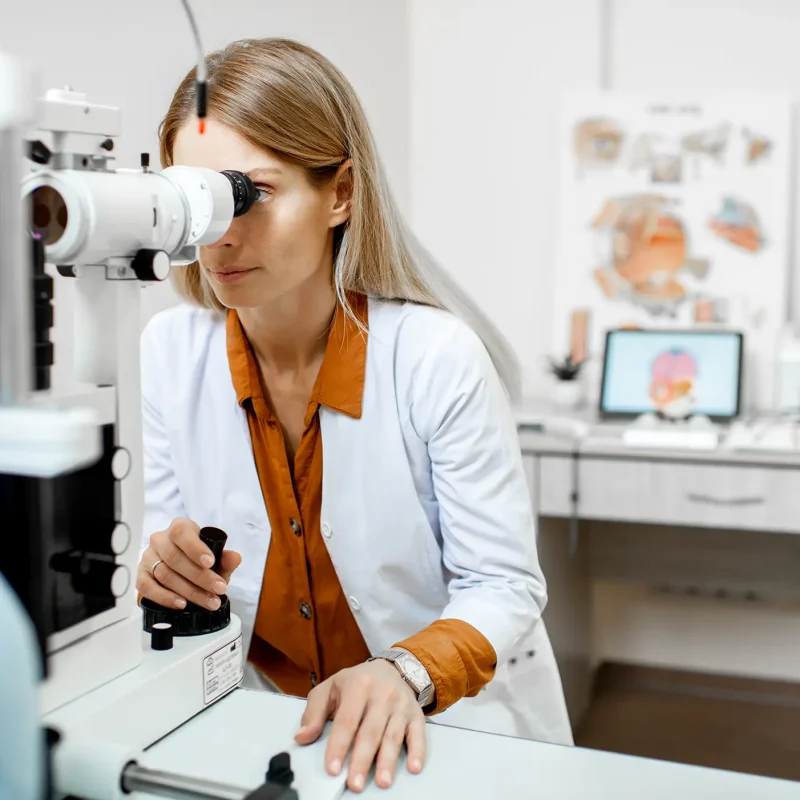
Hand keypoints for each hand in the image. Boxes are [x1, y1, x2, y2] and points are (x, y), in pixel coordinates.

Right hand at [136, 518, 241, 609]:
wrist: (185, 574)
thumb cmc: (201, 562)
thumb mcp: (217, 560)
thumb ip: (226, 559)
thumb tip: (235, 558)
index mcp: (180, 528)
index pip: (181, 532)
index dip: (195, 548)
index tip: (210, 563)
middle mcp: (160, 539)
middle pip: (174, 557)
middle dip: (199, 576)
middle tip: (219, 589)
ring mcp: (148, 557)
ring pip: (164, 574)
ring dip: (188, 591)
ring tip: (208, 601)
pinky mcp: (141, 576)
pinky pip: (147, 587)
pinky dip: (165, 597)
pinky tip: (181, 604)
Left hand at [295, 660, 425, 791]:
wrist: (391, 668)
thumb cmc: (356, 682)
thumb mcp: (330, 688)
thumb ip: (313, 712)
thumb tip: (301, 737)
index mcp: (358, 685)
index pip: (346, 720)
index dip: (339, 745)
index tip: (332, 769)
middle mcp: (382, 694)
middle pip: (371, 731)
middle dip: (362, 759)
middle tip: (355, 783)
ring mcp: (401, 704)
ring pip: (393, 735)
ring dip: (388, 760)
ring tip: (382, 782)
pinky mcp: (416, 714)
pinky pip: (418, 734)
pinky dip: (418, 751)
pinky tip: (414, 767)